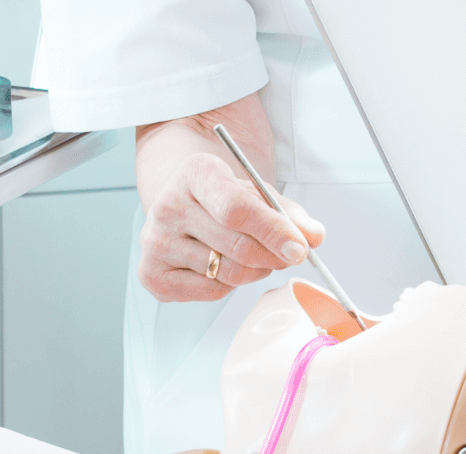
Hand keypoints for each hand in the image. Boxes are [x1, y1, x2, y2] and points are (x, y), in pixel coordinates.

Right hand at [132, 96, 326, 301]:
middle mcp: (167, 205)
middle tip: (288, 256)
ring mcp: (155, 241)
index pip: (237, 209)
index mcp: (195, 173)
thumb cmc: (223, 197)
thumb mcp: (258, 193)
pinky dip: (229, 285)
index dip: (273, 231)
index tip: (300, 248)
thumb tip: (314, 236)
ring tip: (256, 257)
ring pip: (227, 272)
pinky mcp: (152, 273)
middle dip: (273, 256)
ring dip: (255, 271)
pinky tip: (224, 266)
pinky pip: (210, 292)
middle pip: (236, 246)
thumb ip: (289, 213)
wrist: (181, 203)